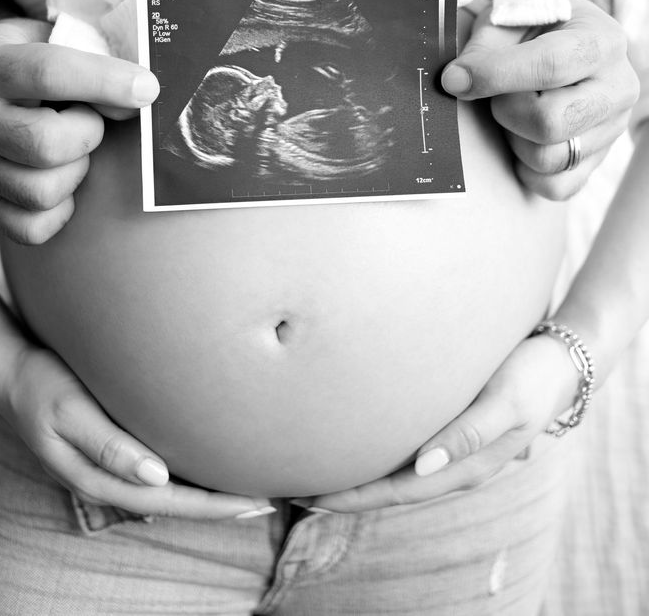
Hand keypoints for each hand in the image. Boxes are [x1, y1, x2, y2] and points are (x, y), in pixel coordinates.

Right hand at [0, 17, 158, 243]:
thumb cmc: (34, 60)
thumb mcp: (56, 38)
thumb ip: (95, 59)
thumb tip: (140, 95)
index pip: (48, 73)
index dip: (105, 81)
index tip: (147, 88)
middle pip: (43, 143)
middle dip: (88, 134)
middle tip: (91, 121)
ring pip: (40, 192)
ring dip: (76, 172)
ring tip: (73, 149)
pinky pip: (31, 228)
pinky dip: (60, 211)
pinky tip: (64, 180)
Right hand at [1, 344, 271, 519]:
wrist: (10, 370)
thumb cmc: (40, 385)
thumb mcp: (68, 411)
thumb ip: (109, 445)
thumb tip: (157, 478)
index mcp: (100, 476)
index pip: (169, 501)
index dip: (213, 506)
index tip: (255, 503)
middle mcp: (110, 477)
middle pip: (176, 501)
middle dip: (220, 504)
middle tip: (270, 496)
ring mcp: (111, 464)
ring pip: (169, 488)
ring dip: (207, 488)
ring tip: (248, 482)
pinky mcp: (114, 445)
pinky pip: (160, 468)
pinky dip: (188, 470)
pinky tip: (207, 462)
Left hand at [296, 334, 576, 512]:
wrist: (562, 360)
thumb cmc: (532, 378)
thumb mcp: (505, 403)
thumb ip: (466, 435)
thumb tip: (419, 466)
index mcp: (464, 467)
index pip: (396, 491)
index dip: (352, 497)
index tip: (309, 496)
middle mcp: (453, 463)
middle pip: (389, 487)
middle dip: (345, 491)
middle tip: (295, 485)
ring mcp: (451, 446)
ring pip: (395, 470)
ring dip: (358, 473)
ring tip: (317, 467)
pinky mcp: (450, 423)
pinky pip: (406, 447)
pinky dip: (377, 450)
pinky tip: (358, 440)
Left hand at [442, 0, 638, 199]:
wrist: (559, 43)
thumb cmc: (531, 29)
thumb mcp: (508, 17)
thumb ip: (483, 46)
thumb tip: (457, 81)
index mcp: (600, 41)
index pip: (550, 66)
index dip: (494, 75)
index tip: (455, 79)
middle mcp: (617, 88)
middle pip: (551, 122)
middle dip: (506, 110)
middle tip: (496, 95)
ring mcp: (611, 129)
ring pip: (549, 158)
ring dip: (514, 138)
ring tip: (513, 111)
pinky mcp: (597, 161)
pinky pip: (555, 186)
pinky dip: (526, 168)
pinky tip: (520, 137)